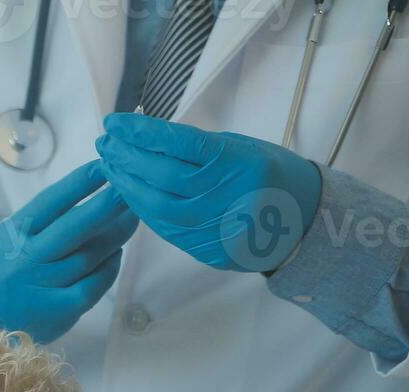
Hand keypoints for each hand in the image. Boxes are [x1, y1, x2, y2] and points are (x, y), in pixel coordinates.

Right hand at [0, 160, 138, 343]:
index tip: (103, 166)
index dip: (79, 183)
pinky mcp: (56, 313)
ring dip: (116, 235)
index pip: (50, 203)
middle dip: (107, 206)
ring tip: (132, 217)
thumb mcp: (2, 238)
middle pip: (74, 229)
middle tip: (132, 188)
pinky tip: (115, 255)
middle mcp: (25, 259)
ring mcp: (41, 287)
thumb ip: (37, 223)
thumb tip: (87, 199)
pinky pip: (92, 286)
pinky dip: (108, 268)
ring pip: (89, 256)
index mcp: (11, 234)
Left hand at [96, 113, 322, 272]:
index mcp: (241, 163)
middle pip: (163, 176)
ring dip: (127, 185)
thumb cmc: (269, 174)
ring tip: (109, 165)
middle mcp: (231, 198)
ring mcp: (220, 229)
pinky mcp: (210, 251)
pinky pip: (166, 229)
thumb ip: (197, 149)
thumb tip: (145, 141)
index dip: (141, 133)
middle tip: (104, 143)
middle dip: (126, 158)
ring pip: (158, 207)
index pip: (180, 144)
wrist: (304, 220)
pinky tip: (128, 192)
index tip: (115, 123)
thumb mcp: (241, 148)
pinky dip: (143, 209)